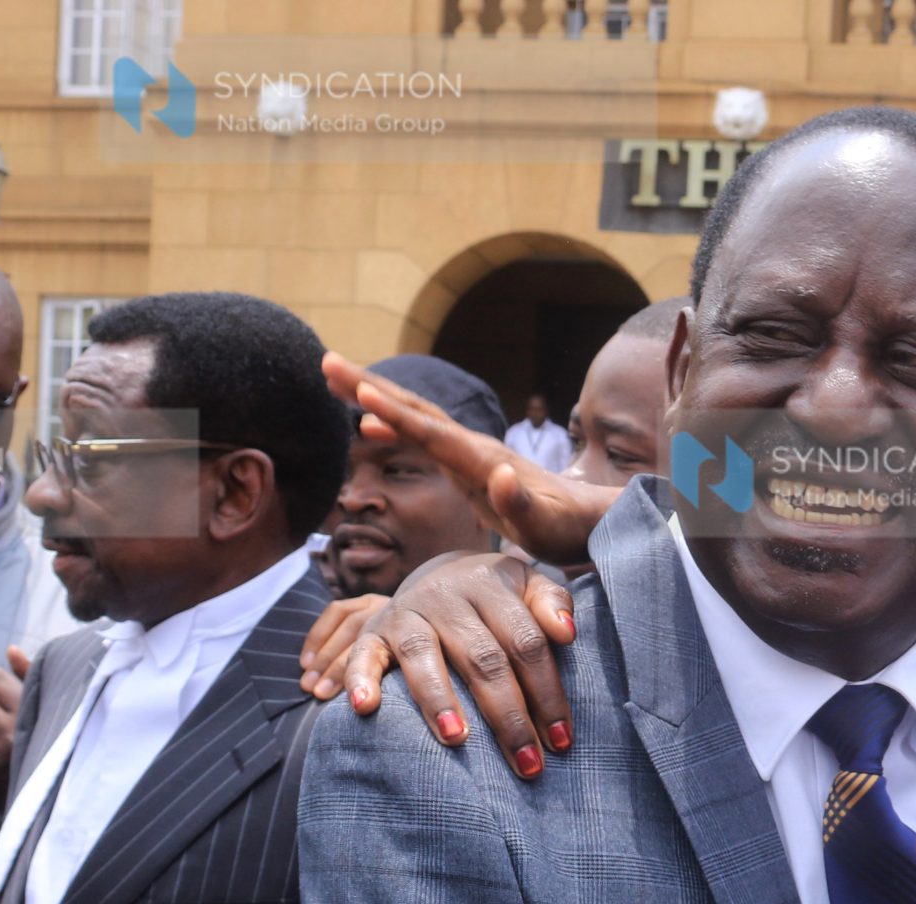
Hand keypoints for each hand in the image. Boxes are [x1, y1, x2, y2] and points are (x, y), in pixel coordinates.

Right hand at [309, 552, 578, 778]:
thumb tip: (567, 632)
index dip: (546, 692)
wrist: (438, 574)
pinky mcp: (372, 632)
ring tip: (457, 739)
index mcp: (490, 584)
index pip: (525, 641)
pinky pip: (362, 655)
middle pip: (482, 657)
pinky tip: (366, 709)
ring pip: (423, 655)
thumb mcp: (527, 586)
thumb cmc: (496, 599)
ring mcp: (406, 613)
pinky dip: (360, 680)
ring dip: (439, 699)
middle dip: (508, 716)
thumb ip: (552, 602)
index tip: (562, 740)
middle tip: (528, 764)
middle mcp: (446, 596)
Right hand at [322, 351, 614, 565]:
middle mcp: (472, 448)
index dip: (396, 415)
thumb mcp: (546, 527)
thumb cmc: (566, 529)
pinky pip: (421, 436)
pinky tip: (366, 424)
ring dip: (374, 396)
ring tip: (332, 377)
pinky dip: (392, 423)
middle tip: (326, 362)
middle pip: (415, 410)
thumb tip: (501, 475)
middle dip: (370, 386)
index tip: (361, 393)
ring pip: (414, 416)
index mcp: (483, 462)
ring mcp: (469, 452)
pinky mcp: (467, 463)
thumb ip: (522, 505)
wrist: (589, 519)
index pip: (432, 434)